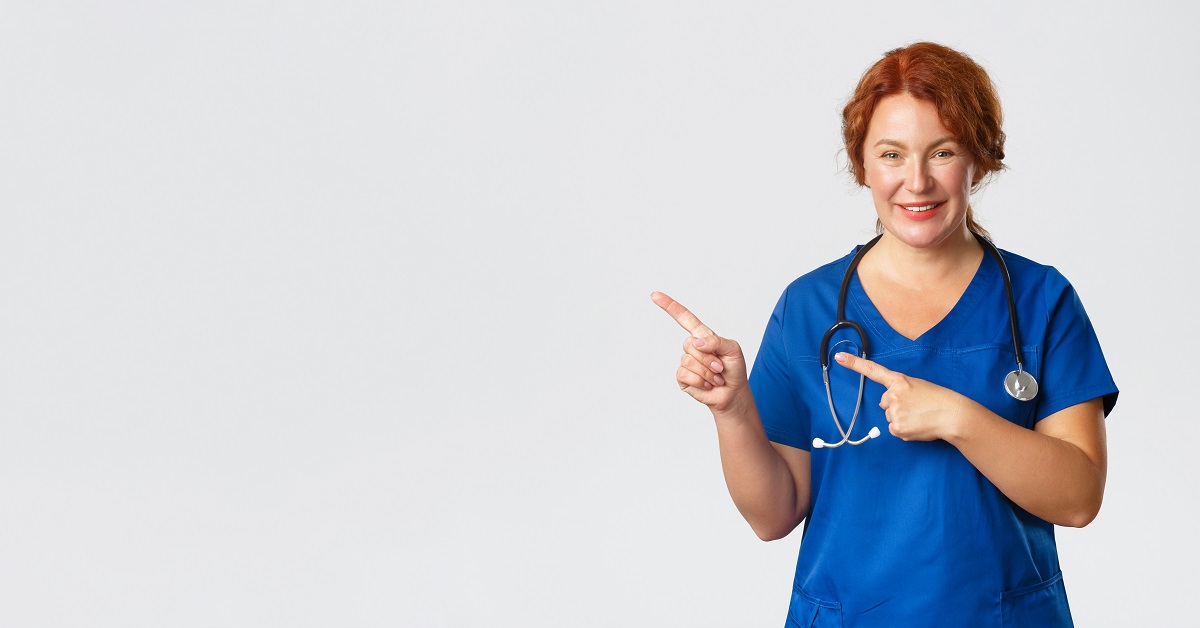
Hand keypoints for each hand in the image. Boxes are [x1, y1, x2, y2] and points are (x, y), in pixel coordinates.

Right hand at [651, 292, 747, 413]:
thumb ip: (716, 341)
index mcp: (703, 336)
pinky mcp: (682, 378)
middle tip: (720, 367)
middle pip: (690, 344)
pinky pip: (685, 374)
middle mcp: (692, 348)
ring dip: (707, 373)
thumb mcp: (733, 349)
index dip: (670, 306)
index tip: (655, 296)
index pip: (684, 318)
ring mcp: (686, 362)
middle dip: (709, 358)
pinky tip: (707, 385)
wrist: (733, 393)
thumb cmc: (734, 369)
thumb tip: (695, 342)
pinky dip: (700, 381)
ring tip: (716, 378)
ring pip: (689, 361)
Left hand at [833, 352, 970, 441]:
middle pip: (884, 402)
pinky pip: (894, 429)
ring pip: (890, 416)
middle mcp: (893, 395)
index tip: (839, 358)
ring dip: (901, 417)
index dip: (854, 364)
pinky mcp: (897, 428)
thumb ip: (900, 391)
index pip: (873, 370)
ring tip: (919, 416)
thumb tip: (888, 406)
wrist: (953, 415)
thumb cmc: (938, 399)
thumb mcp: (917, 386)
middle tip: (916, 406)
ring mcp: (894, 412)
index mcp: (899, 381)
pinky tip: (917, 425)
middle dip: (896, 405)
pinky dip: (904, 429)